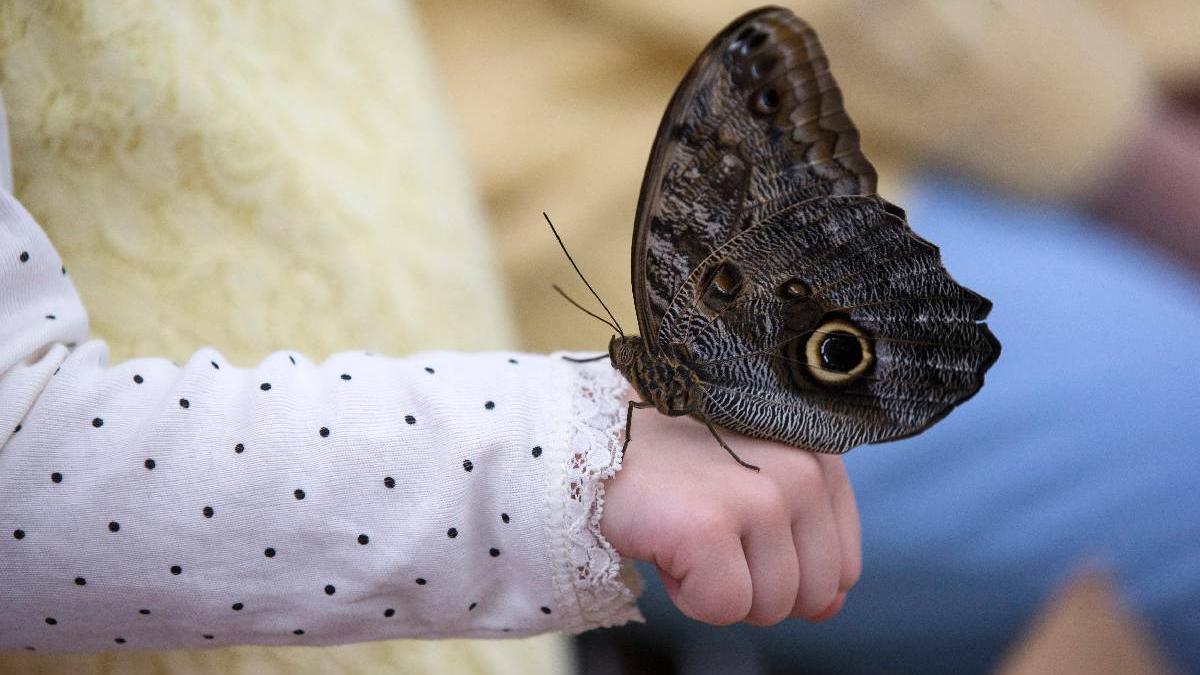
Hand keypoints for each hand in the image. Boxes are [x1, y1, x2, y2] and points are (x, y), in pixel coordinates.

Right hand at [600, 394, 861, 625]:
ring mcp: (760, 497)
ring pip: (770, 607)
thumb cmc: (680, 462)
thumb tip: (831, 607)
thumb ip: (805, 544)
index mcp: (820, 458)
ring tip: (686, 533)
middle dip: (756, 587)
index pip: (843, 569)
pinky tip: (668, 546)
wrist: (600, 435)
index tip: (741, 536)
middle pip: (811, 596)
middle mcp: (801, 471)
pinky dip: (688, 595)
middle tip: (710, 536)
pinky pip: (724, 608)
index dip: (786, 573)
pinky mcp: (711, 525)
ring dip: (719, 588)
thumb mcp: (757, 487)